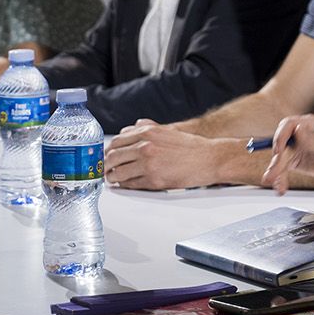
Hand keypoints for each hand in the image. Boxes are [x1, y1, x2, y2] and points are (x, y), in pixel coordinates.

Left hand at [105, 119, 231, 190]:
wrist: (209, 159)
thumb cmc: (191, 147)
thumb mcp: (167, 131)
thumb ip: (147, 128)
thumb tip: (130, 129)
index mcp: (147, 133)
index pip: (116, 142)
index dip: (107, 152)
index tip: (105, 157)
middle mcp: (145, 146)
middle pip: (113, 157)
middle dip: (105, 166)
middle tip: (104, 171)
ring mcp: (148, 164)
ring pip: (118, 173)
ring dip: (112, 178)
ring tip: (113, 179)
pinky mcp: (154, 180)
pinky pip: (131, 184)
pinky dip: (125, 185)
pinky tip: (126, 184)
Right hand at [260, 113, 313, 193]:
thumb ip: (312, 140)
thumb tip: (298, 129)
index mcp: (308, 124)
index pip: (288, 126)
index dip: (280, 137)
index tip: (279, 151)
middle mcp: (299, 134)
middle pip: (281, 145)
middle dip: (276, 161)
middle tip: (272, 176)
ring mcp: (296, 147)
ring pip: (280, 159)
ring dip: (276, 173)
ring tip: (276, 185)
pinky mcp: (295, 160)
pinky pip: (283, 168)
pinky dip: (280, 178)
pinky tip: (281, 188)